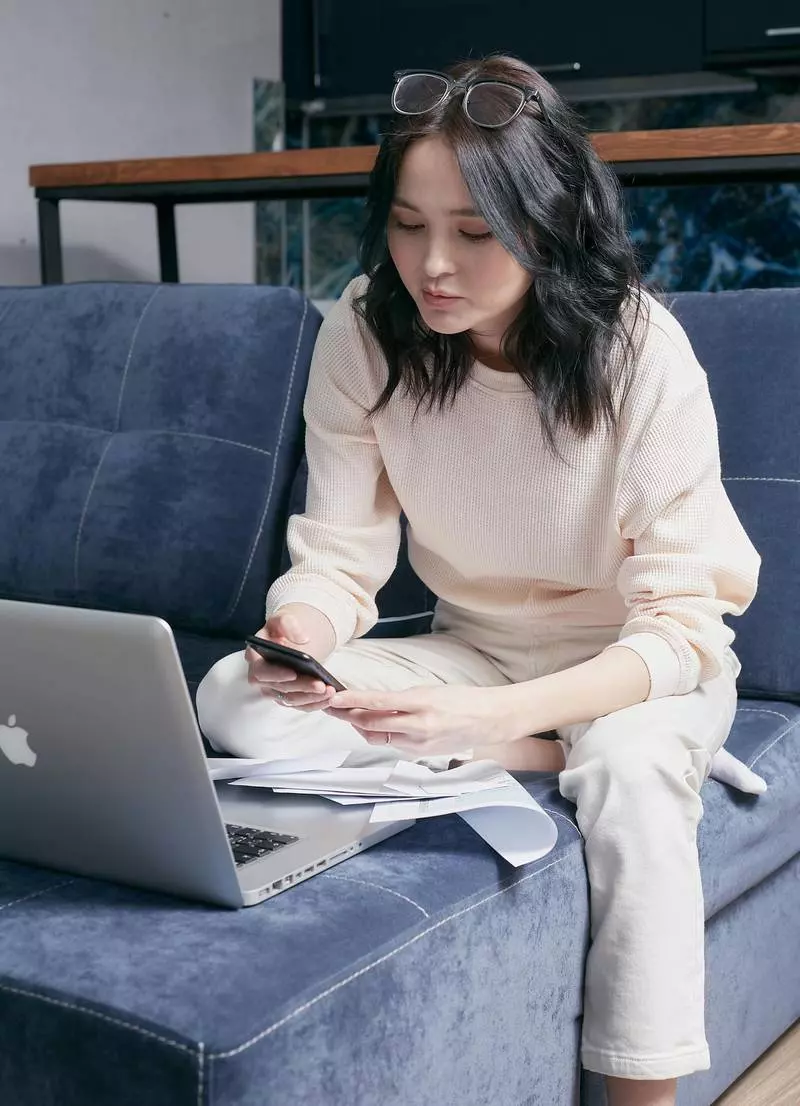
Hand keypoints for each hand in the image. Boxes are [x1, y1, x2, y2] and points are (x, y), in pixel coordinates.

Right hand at [245, 604, 336, 711]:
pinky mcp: (286, 697)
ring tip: (329, 691)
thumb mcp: (283, 619)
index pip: (261, 672)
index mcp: (255, 658)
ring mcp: (273, 689)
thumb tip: (303, 639)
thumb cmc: (282, 629)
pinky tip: (329, 698)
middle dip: (301, 687)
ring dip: (311, 697)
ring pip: (291, 700)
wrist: (289, 638)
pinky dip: (314, 703)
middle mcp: (262, 678)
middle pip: (279, 689)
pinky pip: (299, 704)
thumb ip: (289, 624)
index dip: (276, 674)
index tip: (293, 673)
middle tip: (321, 685)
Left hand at [323, 684, 522, 756]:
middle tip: (333, 706)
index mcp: (422, 704)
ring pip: (379, 737)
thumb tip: (375, 703)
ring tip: (349, 714)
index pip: (379, 703)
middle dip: (349, 716)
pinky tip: (375, 725)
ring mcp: (419, 744)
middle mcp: (419, 727)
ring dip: (362, 726)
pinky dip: (382, 733)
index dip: (353, 701)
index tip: (335, 697)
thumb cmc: (462, 700)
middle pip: (373, 724)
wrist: (488, 720)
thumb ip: (402, 700)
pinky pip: (393, 744)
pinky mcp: (421, 755)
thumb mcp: (430, 691)